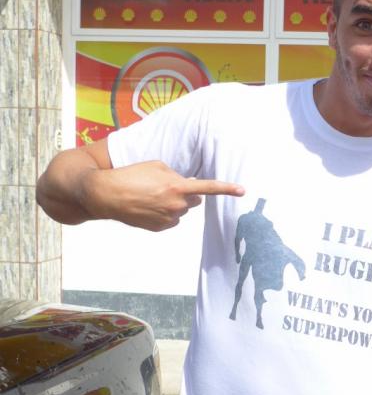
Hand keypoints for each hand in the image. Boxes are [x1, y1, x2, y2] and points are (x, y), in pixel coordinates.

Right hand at [83, 161, 243, 230]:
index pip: (207, 188)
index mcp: (177, 187)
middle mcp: (176, 205)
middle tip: (165, 187)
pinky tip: (147, 207)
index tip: (243, 190)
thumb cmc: (131, 175)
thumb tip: (187, 183)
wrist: (105, 194)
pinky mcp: (160, 228)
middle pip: (194, 200)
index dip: (226, 188)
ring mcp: (168, 219)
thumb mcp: (156, 166)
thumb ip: (177, 174)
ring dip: (173, 203)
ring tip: (150, 196)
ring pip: (181, 210)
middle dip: (186, 194)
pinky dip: (164, 214)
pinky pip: (171, 220)